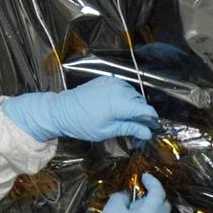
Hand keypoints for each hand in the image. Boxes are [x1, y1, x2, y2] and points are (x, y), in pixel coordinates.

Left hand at [4, 77, 157, 143]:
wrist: (61, 110)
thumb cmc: (82, 124)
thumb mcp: (107, 131)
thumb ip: (130, 129)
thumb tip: (148, 133)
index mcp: (120, 103)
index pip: (146, 110)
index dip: (151, 120)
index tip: (150, 129)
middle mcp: (119, 88)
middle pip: (140, 101)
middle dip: (141, 113)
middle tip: (135, 127)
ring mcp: (113, 82)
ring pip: (133, 94)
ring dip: (132, 105)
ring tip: (123, 117)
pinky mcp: (106, 79)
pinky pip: (123, 88)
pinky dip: (124, 97)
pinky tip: (115, 107)